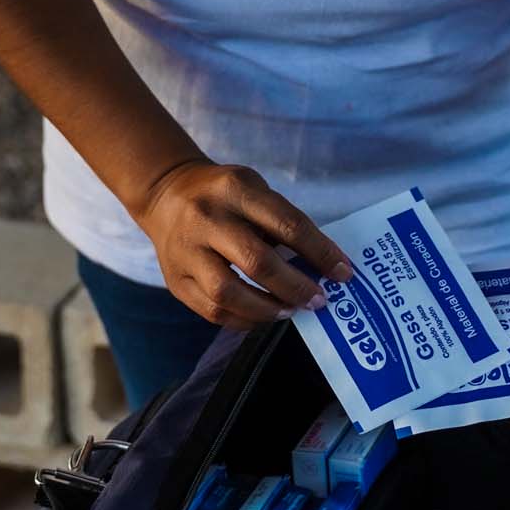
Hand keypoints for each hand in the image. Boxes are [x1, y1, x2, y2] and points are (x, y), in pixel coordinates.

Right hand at [130, 156, 353, 328]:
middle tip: (319, 299)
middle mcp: (207, 219)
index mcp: (235, 189)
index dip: (321, 252)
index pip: (288, 225)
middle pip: (258, 262)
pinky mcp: (175, 280)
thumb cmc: (222, 194)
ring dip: (268, 309)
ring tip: (290, 311)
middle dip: (296, 287)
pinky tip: (264, 316)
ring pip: (229, 293)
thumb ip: (283, 222)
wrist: (165, 195)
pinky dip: (245, 320)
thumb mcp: (253, 190)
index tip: (344, 272)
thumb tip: (323, 264)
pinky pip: (213, 311)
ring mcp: (186, 252)